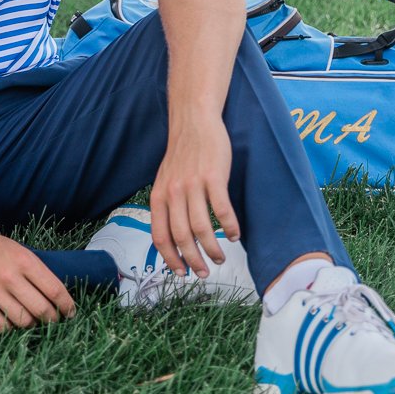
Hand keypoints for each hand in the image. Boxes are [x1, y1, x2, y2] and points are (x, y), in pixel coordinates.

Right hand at [0, 227, 75, 330]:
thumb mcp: (21, 252)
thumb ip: (37, 273)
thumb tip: (57, 297)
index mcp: (25, 261)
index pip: (54, 289)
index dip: (66, 305)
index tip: (70, 312)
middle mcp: (10, 277)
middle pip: (41, 309)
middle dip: (52, 318)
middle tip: (54, 320)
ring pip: (24, 321)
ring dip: (33, 324)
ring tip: (33, 320)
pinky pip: (2, 326)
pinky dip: (11, 327)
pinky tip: (13, 320)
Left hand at [149, 117, 239, 278]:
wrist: (194, 121)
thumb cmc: (183, 153)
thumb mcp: (166, 180)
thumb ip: (167, 205)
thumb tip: (174, 237)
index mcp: (159, 196)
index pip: (160, 236)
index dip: (170, 258)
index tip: (181, 272)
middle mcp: (174, 192)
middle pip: (182, 236)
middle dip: (193, 260)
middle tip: (204, 272)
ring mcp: (194, 184)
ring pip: (202, 227)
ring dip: (213, 248)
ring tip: (220, 257)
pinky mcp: (214, 176)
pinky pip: (222, 209)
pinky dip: (229, 226)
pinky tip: (234, 235)